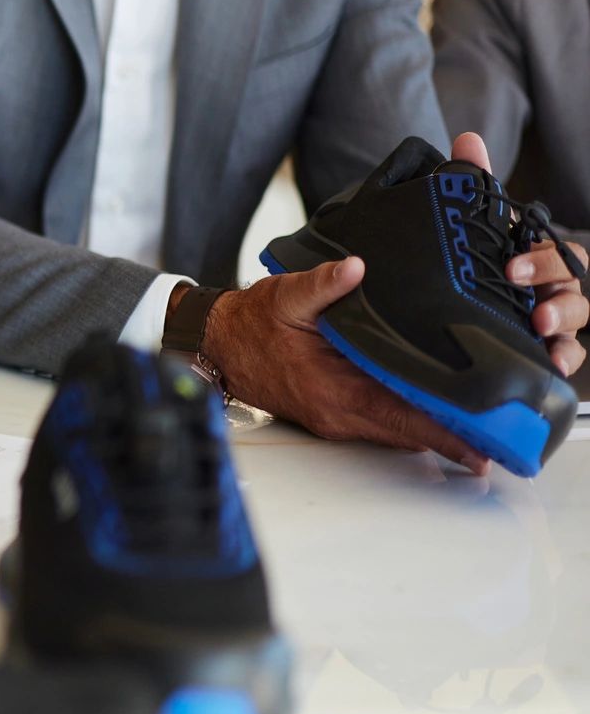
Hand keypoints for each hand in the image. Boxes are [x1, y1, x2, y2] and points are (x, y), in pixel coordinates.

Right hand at [203, 257, 491, 473]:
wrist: (216, 345)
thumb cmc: (250, 323)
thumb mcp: (285, 295)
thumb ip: (323, 283)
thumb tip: (356, 267)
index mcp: (332, 389)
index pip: (400, 416)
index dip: (443, 433)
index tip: (480, 447)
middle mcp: (337, 412)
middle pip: (406, 433)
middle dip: (451, 439)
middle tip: (497, 441)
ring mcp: (334, 418)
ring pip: (395, 433)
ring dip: (432, 433)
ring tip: (477, 432)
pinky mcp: (331, 415)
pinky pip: (379, 425)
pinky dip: (409, 424)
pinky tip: (432, 415)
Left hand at [452, 132, 585, 375]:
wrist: (429, 303)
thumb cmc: (464, 257)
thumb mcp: (465, 223)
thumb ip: (470, 182)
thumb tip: (468, 140)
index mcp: (536, 256)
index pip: (562, 254)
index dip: (545, 260)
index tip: (513, 268)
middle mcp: (549, 288)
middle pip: (574, 289)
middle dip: (559, 297)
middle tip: (532, 308)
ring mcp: (546, 320)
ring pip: (575, 323)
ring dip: (563, 327)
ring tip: (539, 331)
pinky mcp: (535, 350)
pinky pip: (563, 358)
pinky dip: (561, 361)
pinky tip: (549, 365)